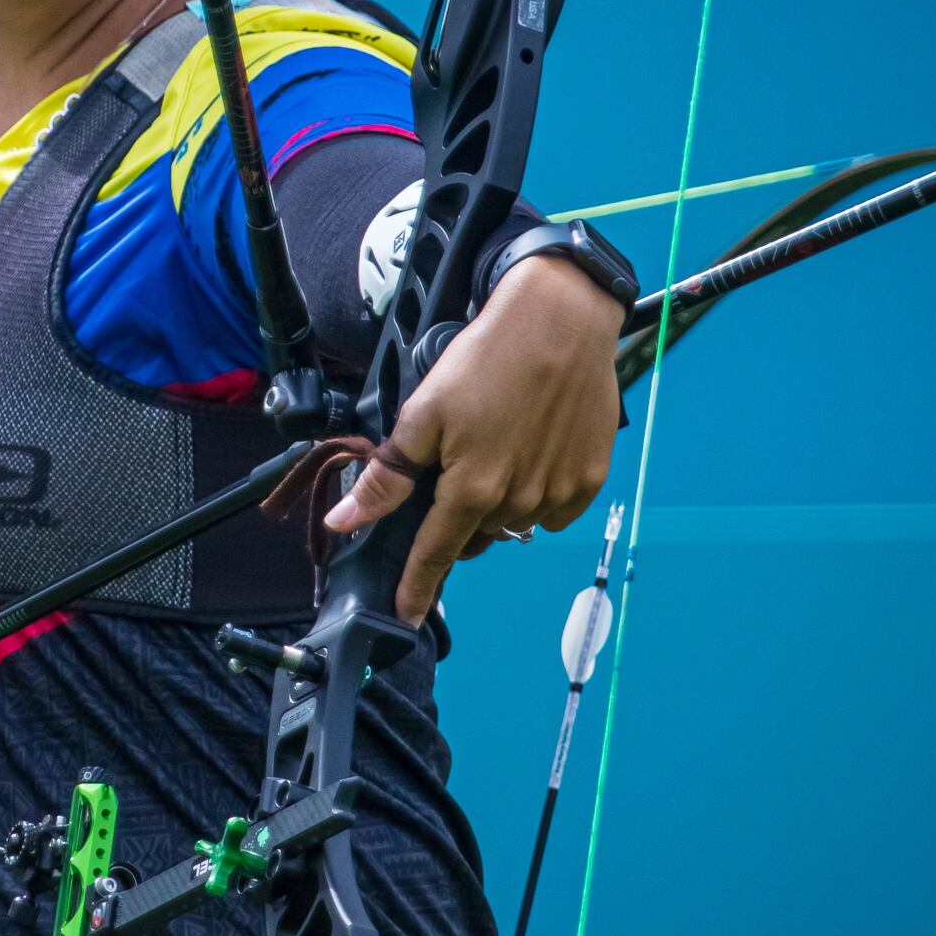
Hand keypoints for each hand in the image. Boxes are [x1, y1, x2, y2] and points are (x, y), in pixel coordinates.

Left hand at [323, 249, 623, 620]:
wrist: (561, 320)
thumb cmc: (488, 358)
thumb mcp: (423, 414)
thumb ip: (386, 478)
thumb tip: (344, 522)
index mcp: (472, 490)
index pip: (436, 555)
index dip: (417, 587)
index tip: (406, 615)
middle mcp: (519, 501)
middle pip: (476, 535)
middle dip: (458, 520)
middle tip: (455, 472)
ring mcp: (559, 492)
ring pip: (515, 522)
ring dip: (498, 504)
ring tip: (497, 449)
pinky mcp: (590, 477)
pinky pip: (556, 509)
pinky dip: (539, 494)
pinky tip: (533, 452)